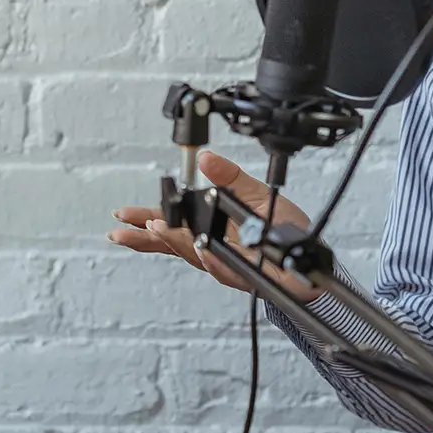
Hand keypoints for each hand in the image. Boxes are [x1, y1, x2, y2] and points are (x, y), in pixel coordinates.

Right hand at [107, 149, 322, 304]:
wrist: (308, 254)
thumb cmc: (281, 225)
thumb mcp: (253, 192)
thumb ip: (229, 176)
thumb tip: (205, 158)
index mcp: (208, 227)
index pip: (170, 225)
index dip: (145, 222)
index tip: (123, 216)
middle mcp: (211, 248)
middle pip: (172, 244)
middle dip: (147, 238)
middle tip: (124, 232)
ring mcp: (225, 264)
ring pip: (194, 255)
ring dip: (175, 242)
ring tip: (157, 228)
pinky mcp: (245, 274)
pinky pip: (224, 268)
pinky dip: (211, 258)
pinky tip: (202, 249)